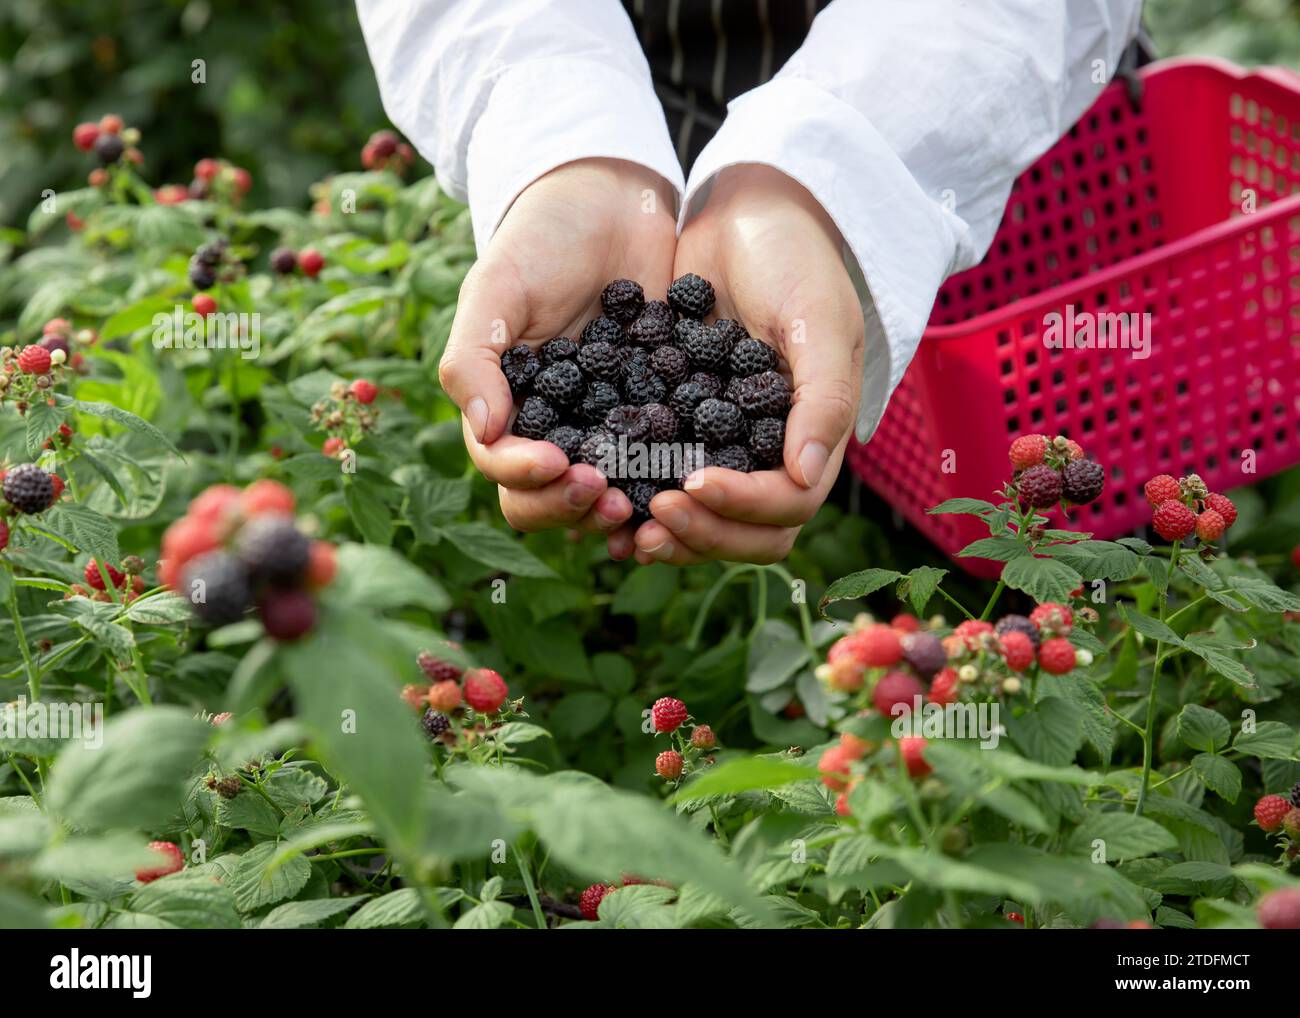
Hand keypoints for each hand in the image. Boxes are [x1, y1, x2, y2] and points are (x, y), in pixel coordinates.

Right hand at [439, 158, 675, 547]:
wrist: (612, 200)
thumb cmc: (539, 239)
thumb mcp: (496, 289)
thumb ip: (474, 358)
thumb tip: (486, 429)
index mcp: (508, 408)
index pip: (505, 466)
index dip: (526, 478)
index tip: (557, 464)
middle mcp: (558, 427)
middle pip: (554, 497)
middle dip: (575, 507)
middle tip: (611, 497)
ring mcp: (612, 423)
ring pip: (612, 490)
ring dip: (626, 508)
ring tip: (649, 505)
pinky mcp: (665, 409)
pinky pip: (668, 455)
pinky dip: (674, 477)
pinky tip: (694, 483)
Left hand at [630, 164, 864, 564]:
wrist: (746, 214)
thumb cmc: (795, 258)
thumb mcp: (817, 318)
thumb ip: (822, 396)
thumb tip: (805, 474)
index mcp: (812, 436)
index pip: (786, 504)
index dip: (742, 507)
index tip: (693, 481)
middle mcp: (768, 453)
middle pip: (745, 533)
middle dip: (701, 533)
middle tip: (650, 517)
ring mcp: (722, 444)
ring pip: (702, 520)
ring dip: (667, 531)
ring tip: (620, 525)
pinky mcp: (678, 425)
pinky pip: (659, 479)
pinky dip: (635, 497)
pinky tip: (600, 494)